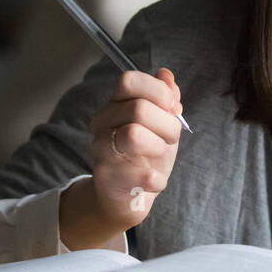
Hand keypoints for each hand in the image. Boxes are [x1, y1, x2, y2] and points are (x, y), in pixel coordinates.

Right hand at [87, 67, 182, 231]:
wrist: (126, 197)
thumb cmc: (145, 154)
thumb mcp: (160, 122)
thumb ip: (165, 98)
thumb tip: (166, 75)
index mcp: (114, 104)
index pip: (128, 80)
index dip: (158, 91)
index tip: (171, 108)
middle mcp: (101, 123)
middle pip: (140, 109)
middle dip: (168, 125)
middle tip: (169, 138)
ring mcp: (101, 150)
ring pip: (134, 135)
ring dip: (159, 147)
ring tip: (157, 155)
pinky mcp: (107, 178)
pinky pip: (144, 173)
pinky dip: (157, 178)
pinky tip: (151, 180)